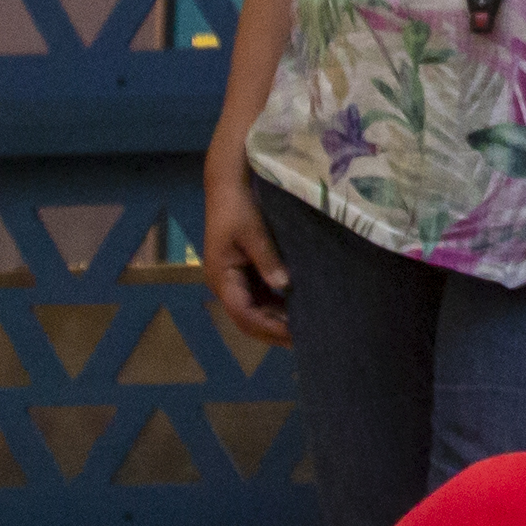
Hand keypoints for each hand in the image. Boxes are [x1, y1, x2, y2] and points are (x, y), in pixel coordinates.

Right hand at [200, 175, 289, 344]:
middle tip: (304, 340)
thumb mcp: (253, 231)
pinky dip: (277, 306)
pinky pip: (260, 297)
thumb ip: (267, 260)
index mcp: (221, 277)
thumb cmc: (238, 206)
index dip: (268, 327)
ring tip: (304, 330)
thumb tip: (284, 285)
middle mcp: (224, 284)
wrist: (228, 185)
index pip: (244, 314)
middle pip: (248, 319)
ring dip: (276, 321)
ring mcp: (234, 280)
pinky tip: (297, 310)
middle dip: (273, 331)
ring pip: (255, 310)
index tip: (293, 334)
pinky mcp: (244, 272)